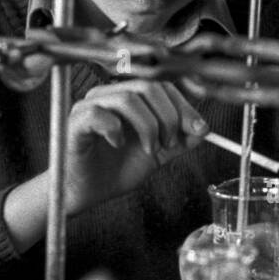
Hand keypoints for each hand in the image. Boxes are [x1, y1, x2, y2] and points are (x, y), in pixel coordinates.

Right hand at [64, 80, 206, 213]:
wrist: (88, 193)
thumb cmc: (116, 170)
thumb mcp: (158, 154)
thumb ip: (179, 140)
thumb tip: (203, 128)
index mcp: (131, 97)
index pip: (163, 86)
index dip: (184, 106)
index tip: (200, 129)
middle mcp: (110, 95)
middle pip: (148, 86)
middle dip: (168, 117)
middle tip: (170, 144)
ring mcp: (91, 105)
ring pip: (128, 98)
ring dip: (147, 127)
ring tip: (149, 150)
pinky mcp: (75, 121)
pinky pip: (98, 114)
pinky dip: (115, 130)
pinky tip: (118, 145)